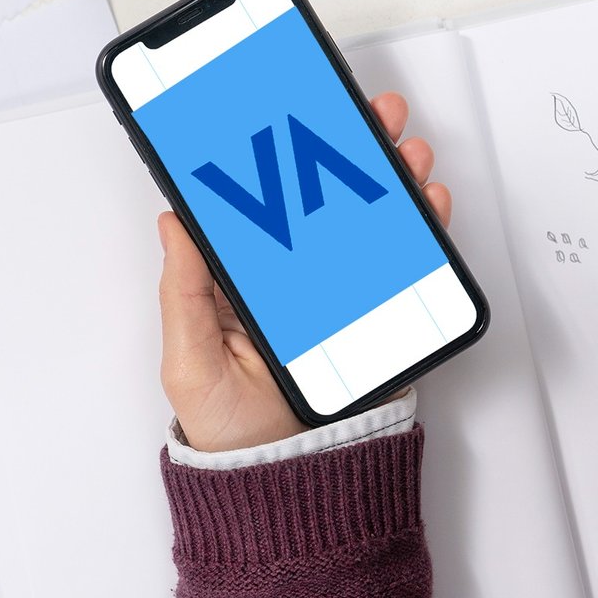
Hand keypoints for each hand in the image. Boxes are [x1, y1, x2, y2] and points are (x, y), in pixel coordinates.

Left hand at [157, 91, 453, 453]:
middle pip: (322, 196)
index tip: (292, 113)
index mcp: (238, 277)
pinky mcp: (376, 315)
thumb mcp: (189, 360)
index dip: (280, 152)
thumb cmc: (230, 429)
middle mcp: (290, 276)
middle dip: (348, 148)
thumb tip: (172, 222)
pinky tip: (426, 205)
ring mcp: (336, 292)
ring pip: (366, 219)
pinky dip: (421, 229)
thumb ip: (182, 292)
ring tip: (402, 150)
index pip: (262, 200)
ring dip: (389, 176)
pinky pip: (403, 264)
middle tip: (364, 114)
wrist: (289, 484)